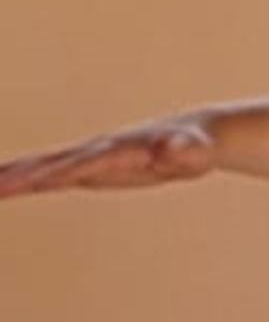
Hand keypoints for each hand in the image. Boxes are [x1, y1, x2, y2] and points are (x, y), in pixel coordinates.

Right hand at [0, 116, 216, 200]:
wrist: (193, 135)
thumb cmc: (196, 147)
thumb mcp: (195, 152)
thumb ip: (183, 150)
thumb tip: (170, 147)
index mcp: (121, 150)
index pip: (88, 164)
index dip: (65, 172)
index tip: (36, 181)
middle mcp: (98, 151)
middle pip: (54, 163)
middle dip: (23, 174)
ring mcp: (91, 158)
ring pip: (45, 166)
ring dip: (14, 175)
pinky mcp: (89, 168)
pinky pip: (50, 173)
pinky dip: (24, 177)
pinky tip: (3, 186)